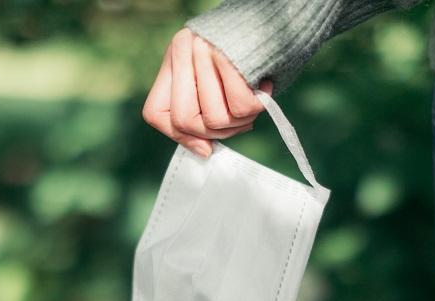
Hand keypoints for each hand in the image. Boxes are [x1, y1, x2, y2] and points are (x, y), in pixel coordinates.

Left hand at [142, 28, 272, 158]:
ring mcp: (202, 50)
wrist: (279, 16)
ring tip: (255, 98)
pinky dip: (259, 105)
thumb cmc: (250, 52)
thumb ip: (202, 113)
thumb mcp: (217, 80)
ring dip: (242, 120)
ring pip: (215, 119)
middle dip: (218, 132)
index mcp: (175, 57)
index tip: (206, 146)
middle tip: (241, 119)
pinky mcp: (227, 55)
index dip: (181, 137)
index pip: (155, 113)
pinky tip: (265, 87)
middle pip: (186, 121)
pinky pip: (240, 107)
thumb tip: (204, 152)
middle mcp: (183, 49)